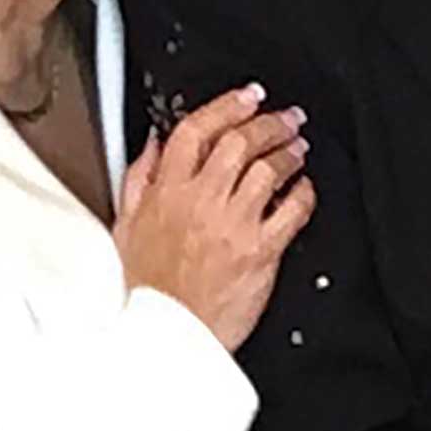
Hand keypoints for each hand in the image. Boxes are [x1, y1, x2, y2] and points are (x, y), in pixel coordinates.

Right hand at [114, 85, 314, 352]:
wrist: (165, 334)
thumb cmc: (145, 289)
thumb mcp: (125, 228)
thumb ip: (139, 180)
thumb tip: (153, 146)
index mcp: (166, 193)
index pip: (196, 130)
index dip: (226, 106)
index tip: (247, 96)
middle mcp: (200, 203)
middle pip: (239, 143)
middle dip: (267, 122)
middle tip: (286, 117)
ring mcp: (233, 226)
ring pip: (268, 170)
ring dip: (288, 153)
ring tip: (299, 147)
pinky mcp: (260, 252)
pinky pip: (292, 212)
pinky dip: (304, 194)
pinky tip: (305, 188)